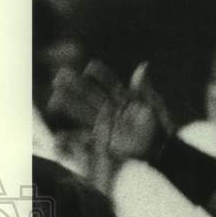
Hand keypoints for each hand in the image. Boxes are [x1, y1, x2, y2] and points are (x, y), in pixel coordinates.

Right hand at [48, 60, 173, 164]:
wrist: (161, 150)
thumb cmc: (160, 126)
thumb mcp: (154, 106)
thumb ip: (145, 89)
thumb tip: (143, 66)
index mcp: (122, 97)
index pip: (108, 82)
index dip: (99, 74)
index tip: (89, 67)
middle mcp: (110, 108)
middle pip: (89, 94)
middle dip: (75, 86)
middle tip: (59, 76)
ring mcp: (105, 123)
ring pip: (83, 112)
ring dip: (69, 105)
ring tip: (54, 99)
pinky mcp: (103, 139)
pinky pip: (85, 137)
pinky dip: (71, 137)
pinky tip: (59, 136)